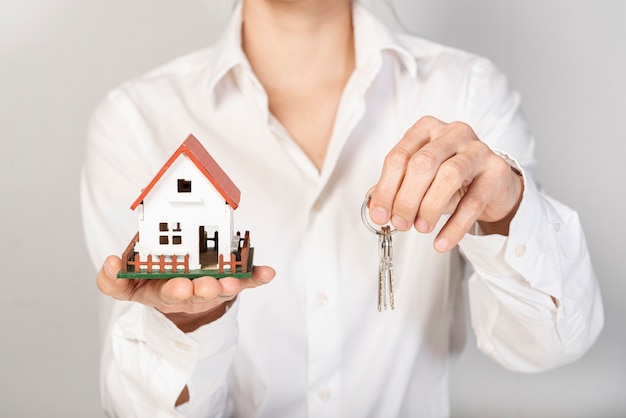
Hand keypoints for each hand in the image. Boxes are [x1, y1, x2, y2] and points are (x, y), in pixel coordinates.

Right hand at [97, 255, 275, 331]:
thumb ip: (112, 280)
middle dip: (198, 290)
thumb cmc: (153, 280)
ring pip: (219, 289)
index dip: (173, 291)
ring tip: (233, 281)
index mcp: (160, 291)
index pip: (161, 293)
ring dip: (227, 285)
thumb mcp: (128, 284)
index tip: (176, 286)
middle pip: (193, 294)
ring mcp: (209, 289)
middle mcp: (187, 292)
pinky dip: (255, 277)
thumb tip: (109, 263)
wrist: (178, 289)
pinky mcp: (227, 284)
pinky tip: (267, 272)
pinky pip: (244, 281)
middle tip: (201, 286)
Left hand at [369, 116, 523, 251]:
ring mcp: (478, 150)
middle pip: (423, 163)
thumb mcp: (420, 180)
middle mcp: (452, 133)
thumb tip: (375, 209)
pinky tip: (441, 242)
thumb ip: (395, 189)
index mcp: (427, 130)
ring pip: (449, 176)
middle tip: (400, 223)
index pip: (399, 157)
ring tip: (421, 228)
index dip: (386, 189)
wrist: (493, 185)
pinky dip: (455, 226)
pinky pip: (474, 202)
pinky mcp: (497, 172)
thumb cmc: (451, 179)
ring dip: (430, 207)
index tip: (380, 214)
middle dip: (406, 198)